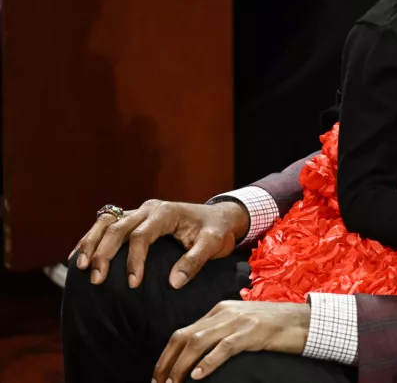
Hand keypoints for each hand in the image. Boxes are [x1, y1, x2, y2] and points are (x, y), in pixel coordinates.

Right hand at [71, 199, 249, 288]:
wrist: (220, 218)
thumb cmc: (217, 231)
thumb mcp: (213, 245)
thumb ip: (195, 262)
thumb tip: (174, 283)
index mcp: (166, 213)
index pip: (142, 235)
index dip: (134, 259)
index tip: (133, 283)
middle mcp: (149, 209)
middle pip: (118, 227)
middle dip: (104, 254)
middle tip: (97, 279)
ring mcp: (140, 212)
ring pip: (107, 222)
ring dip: (91, 243)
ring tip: (81, 267)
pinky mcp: (135, 219)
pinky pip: (107, 224)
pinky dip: (92, 238)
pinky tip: (80, 255)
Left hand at [153, 300, 309, 381]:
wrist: (305, 321)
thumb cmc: (274, 327)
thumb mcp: (241, 325)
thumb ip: (220, 333)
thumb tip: (196, 356)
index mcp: (219, 310)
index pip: (183, 332)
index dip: (166, 356)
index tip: (159, 376)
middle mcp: (225, 312)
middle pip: (185, 337)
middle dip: (167, 363)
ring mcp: (239, 321)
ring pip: (199, 342)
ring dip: (181, 366)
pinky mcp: (253, 332)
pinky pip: (224, 347)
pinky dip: (208, 362)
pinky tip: (198, 376)